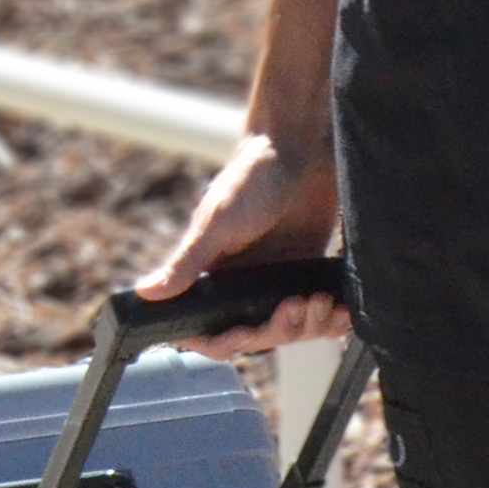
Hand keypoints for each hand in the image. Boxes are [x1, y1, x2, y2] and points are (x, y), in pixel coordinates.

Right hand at [132, 135, 351, 357]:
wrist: (302, 146)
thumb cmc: (252, 177)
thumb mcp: (218, 222)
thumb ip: (188, 262)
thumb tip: (144, 294)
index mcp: (212, 279)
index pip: (210, 332)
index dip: (226, 341)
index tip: (245, 332)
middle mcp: (244, 285)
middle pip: (259, 336)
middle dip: (279, 329)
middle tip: (297, 303)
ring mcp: (280, 280)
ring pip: (293, 329)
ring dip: (311, 325)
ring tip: (321, 299)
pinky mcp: (312, 271)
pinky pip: (322, 311)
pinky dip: (334, 319)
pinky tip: (344, 311)